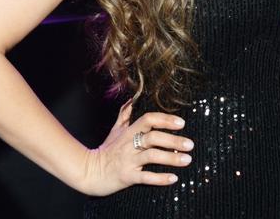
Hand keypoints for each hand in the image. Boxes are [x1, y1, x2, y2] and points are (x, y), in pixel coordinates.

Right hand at [77, 99, 194, 196]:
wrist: (89, 172)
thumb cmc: (106, 151)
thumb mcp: (115, 131)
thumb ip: (125, 116)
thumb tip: (131, 100)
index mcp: (129, 132)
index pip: (148, 120)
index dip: (165, 120)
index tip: (181, 123)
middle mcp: (129, 145)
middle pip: (153, 138)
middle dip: (173, 140)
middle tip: (190, 144)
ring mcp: (128, 161)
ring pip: (151, 156)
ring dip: (171, 158)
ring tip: (187, 160)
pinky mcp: (127, 177)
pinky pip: (145, 177)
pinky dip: (160, 178)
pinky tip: (173, 178)